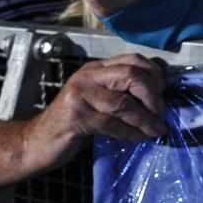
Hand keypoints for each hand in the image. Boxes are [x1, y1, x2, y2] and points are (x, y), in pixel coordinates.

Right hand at [21, 54, 167, 171]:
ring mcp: (80, 95)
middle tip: (162, 113)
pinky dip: (131, 133)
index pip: (133, 60)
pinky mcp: (76, 117)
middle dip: (153, 95)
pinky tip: (139, 138)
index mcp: (96, 68)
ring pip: (124, 103)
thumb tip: (160, 99)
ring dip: (146, 119)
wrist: (37, 142)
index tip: (164, 93)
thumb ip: (122, 93)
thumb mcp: (99, 100)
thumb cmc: (74, 122)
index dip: (155, 75)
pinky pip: (113, 124)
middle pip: (131, 75)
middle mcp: (88, 76)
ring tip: (157, 130)